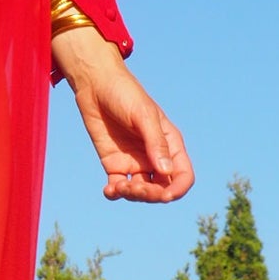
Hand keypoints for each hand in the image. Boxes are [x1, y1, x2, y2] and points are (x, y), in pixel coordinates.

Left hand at [53, 26, 194, 203]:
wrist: (95, 84)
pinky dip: (115, 193)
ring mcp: (134, 161)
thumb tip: (166, 172)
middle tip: (133, 187)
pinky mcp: (114, 163)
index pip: (183, 175)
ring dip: (133, 195)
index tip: (165, 195)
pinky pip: (118, 186)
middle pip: (162, 188)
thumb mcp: (143, 115)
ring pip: (141, 191)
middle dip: (151, 195)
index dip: (178, 190)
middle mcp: (154, 156)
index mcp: (170, 143)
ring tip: (118, 186)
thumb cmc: (124, 94)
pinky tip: (109, 189)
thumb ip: (155, 143)